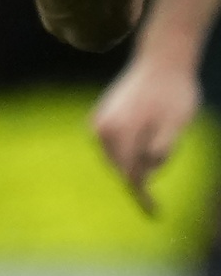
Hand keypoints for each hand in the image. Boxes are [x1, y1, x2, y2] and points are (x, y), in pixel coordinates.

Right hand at [92, 50, 202, 214]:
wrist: (162, 60)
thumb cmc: (174, 93)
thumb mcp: (177, 124)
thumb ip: (161, 149)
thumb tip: (145, 173)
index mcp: (117, 131)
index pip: (129, 175)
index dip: (142, 197)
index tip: (154, 215)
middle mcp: (101, 128)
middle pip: (123, 167)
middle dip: (143, 176)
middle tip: (166, 166)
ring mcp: (99, 122)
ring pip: (119, 157)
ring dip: (138, 161)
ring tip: (164, 137)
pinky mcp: (103, 117)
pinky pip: (116, 145)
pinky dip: (131, 150)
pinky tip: (148, 134)